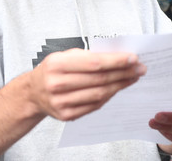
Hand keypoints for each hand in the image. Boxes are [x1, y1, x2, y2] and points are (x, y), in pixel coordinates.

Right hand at [27, 49, 144, 120]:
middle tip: (139, 68)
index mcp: (56, 64)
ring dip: (120, 85)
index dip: (115, 61)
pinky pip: (94, 106)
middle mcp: (57, 84)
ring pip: (99, 94)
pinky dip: (108, 96)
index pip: (93, 63)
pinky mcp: (67, 115)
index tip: (133, 58)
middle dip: (123, 73)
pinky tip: (117, 88)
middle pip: (99, 79)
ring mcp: (61, 102)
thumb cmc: (52, 71)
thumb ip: (87, 56)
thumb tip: (118, 57)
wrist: (33, 93)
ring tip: (132, 78)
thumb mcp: (63, 56)